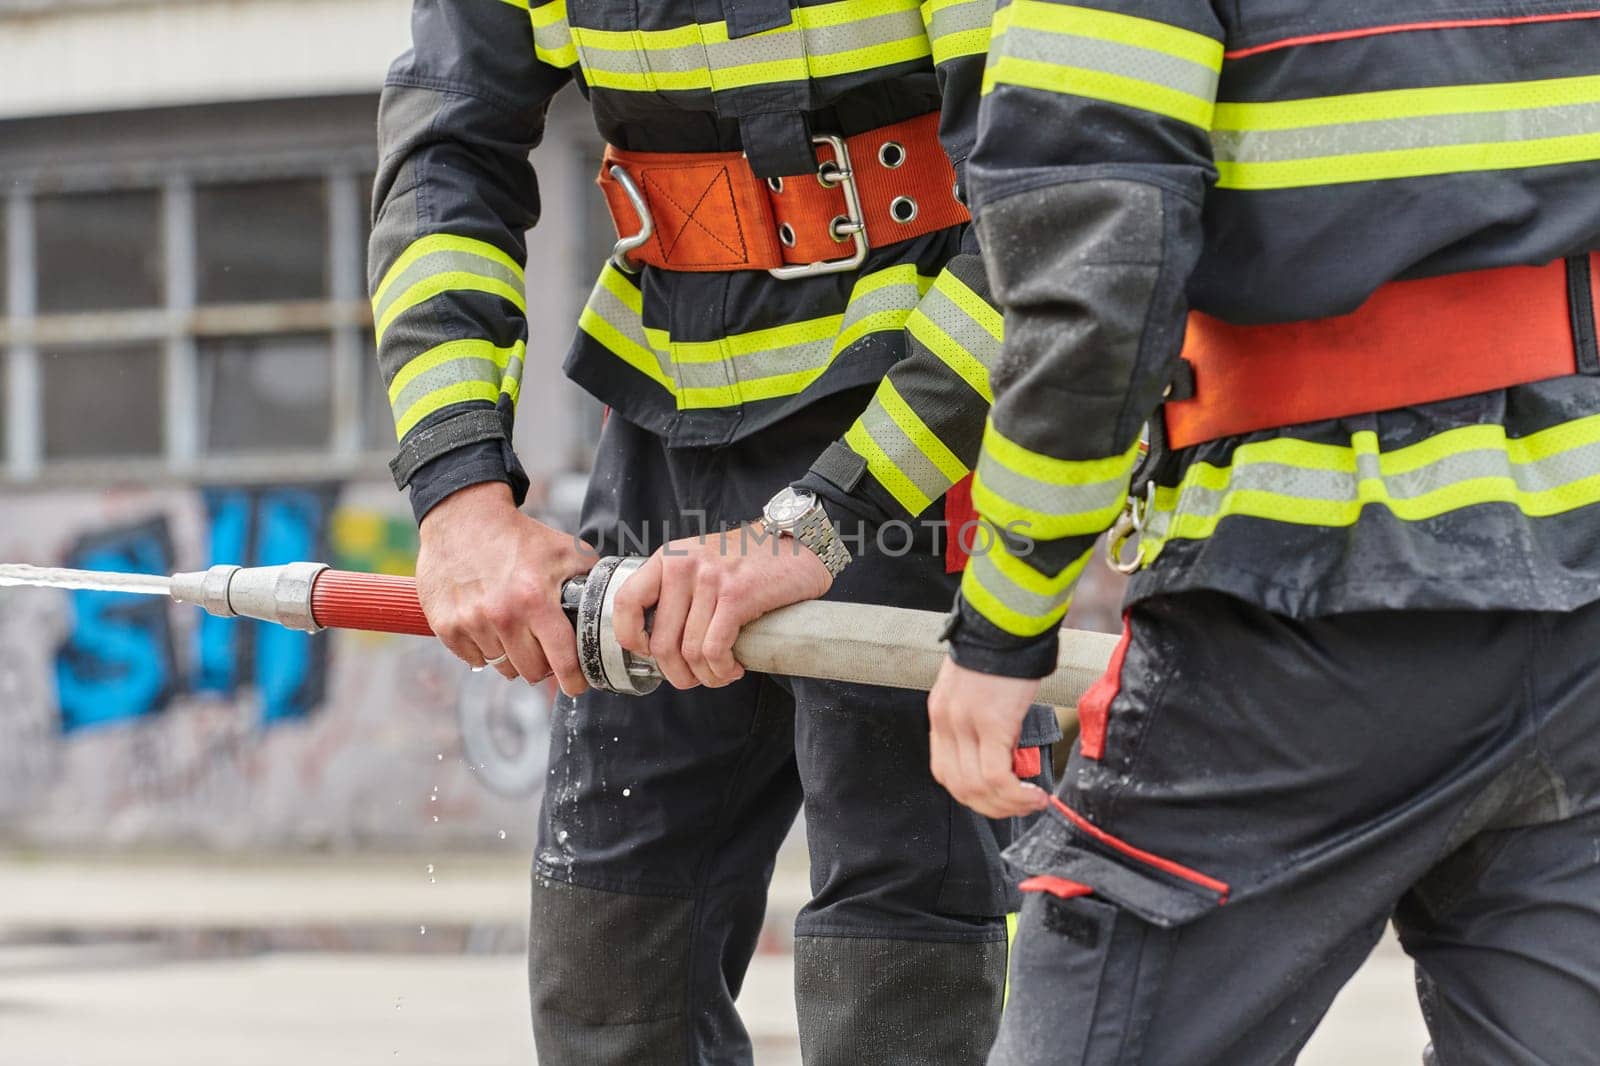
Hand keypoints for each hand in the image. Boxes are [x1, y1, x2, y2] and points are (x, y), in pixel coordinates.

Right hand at [417, 482, 595, 695]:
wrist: (464, 518)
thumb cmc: (518, 536)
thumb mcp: (565, 551)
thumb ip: (591, 580)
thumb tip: (612, 605)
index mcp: (535, 599)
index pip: (562, 660)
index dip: (574, 679)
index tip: (577, 684)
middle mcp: (502, 615)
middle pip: (531, 671)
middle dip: (543, 666)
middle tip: (545, 651)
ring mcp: (470, 622)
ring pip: (502, 667)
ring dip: (513, 657)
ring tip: (517, 633)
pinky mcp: (445, 625)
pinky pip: (474, 659)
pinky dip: (484, 650)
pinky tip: (491, 628)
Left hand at [611, 522, 833, 689]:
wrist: (799, 542)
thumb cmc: (751, 560)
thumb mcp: (702, 561)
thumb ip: (679, 589)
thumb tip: (659, 641)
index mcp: (669, 558)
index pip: (626, 602)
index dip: (630, 638)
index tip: (649, 654)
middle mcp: (683, 566)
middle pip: (661, 642)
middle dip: (676, 674)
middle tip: (694, 679)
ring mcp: (710, 580)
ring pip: (689, 652)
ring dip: (705, 676)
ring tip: (721, 674)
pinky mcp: (737, 596)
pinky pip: (714, 649)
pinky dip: (722, 669)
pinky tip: (733, 668)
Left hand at [928, 657, 1050, 818]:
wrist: (1007, 621)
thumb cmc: (1001, 650)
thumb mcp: (978, 689)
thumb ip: (982, 720)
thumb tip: (1007, 750)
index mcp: (941, 714)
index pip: (945, 772)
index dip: (972, 794)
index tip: (999, 797)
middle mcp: (947, 723)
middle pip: (960, 787)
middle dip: (992, 807)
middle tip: (1020, 806)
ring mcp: (966, 724)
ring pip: (978, 788)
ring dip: (1008, 805)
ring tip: (1032, 801)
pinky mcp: (992, 722)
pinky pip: (998, 777)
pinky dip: (1016, 795)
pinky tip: (1035, 794)